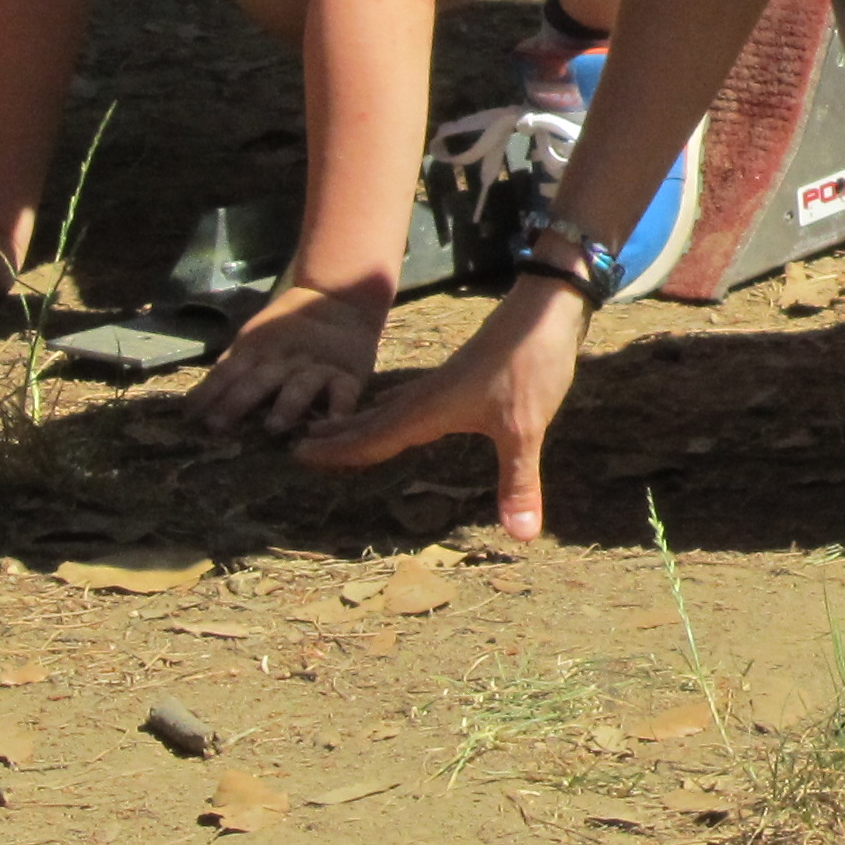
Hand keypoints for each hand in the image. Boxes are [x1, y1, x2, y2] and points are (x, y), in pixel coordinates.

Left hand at [193, 279, 390, 437]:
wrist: (340, 300)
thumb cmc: (288, 330)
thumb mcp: (255, 340)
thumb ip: (231, 368)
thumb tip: (192, 404)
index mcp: (257, 350)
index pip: (227, 372)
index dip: (208, 393)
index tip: (187, 418)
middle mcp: (284, 360)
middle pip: (258, 380)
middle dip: (237, 402)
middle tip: (217, 427)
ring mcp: (317, 367)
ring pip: (300, 387)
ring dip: (286, 406)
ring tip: (274, 427)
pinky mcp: (349, 374)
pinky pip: (344, 393)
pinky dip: (340, 409)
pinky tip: (333, 424)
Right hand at [295, 279, 587, 533]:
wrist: (548, 307)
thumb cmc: (531, 362)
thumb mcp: (526, 428)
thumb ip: (518, 481)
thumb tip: (521, 537)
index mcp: (429, 409)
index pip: (373, 438)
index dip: (338, 452)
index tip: (297, 458)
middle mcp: (427, 395)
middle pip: (372, 421)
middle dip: (338, 438)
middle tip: (298, 448)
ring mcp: (443, 382)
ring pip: (390, 408)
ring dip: (361, 422)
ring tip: (332, 430)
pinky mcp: (461, 374)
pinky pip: (411, 398)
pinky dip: (393, 409)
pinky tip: (396, 407)